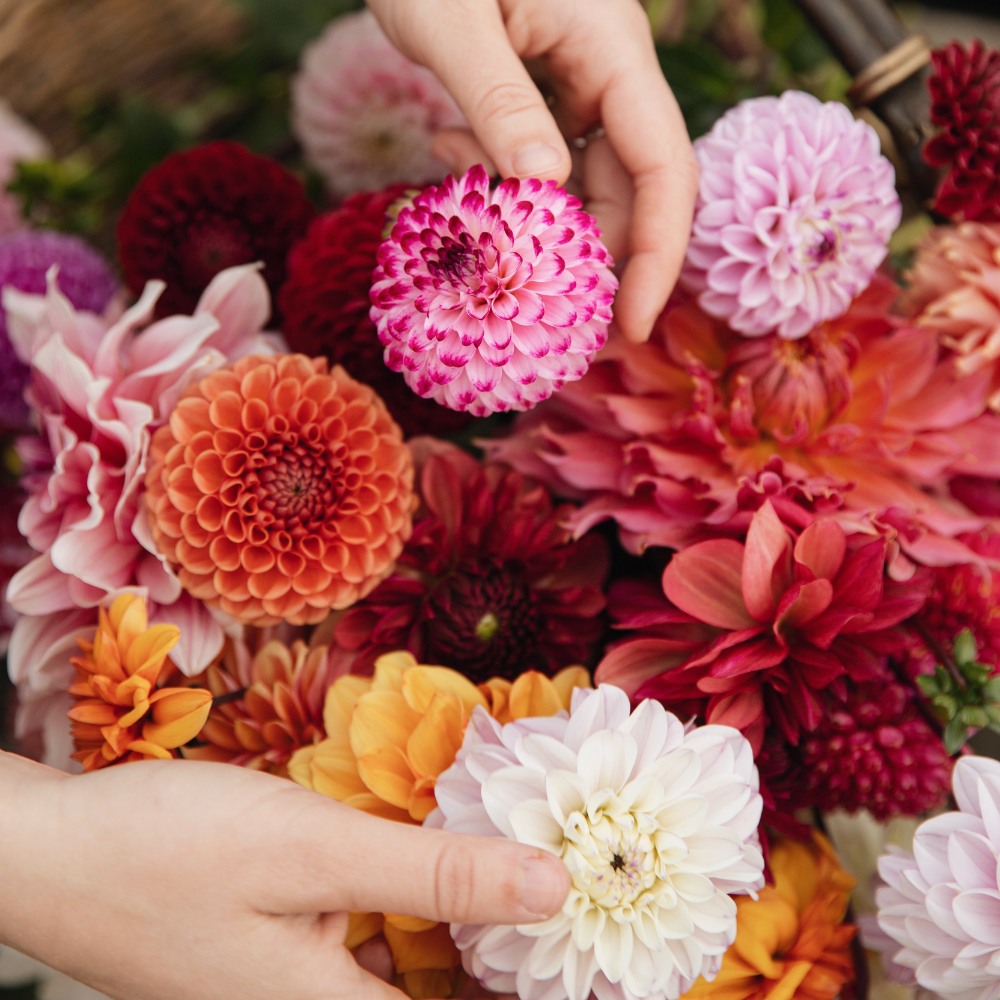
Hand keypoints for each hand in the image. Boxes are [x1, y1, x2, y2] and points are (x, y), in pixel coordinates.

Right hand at [0, 752, 569, 999]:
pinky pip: (365, 937)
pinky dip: (404, 898)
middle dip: (502, 945)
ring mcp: (295, 984)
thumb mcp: (314, 851)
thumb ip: (434, 876)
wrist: (51, 851)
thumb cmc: (169, 852)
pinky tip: (425, 855)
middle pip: (439, 989)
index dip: (538, 981)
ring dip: (457, 918)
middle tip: (568, 884)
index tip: (598, 947)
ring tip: (523, 862)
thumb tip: (550, 887)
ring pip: (405, 963)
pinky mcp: (278, 950)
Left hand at [367, 0, 698, 343]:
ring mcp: (578, 76)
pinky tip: (450, 154)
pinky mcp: (542, 84)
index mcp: (611, 46)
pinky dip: (502, 175)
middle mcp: (609, 66)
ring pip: (584, 177)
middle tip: (534, 307)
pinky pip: (543, 153)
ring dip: (532, 217)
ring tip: (469, 212)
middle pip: (630, 186)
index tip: (631, 326)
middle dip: (588, 252)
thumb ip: (501, 107)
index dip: (657, 255)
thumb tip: (545, 192)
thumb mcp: (452, 25)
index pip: (664, 169)